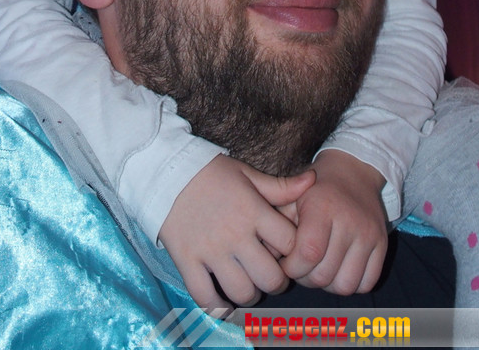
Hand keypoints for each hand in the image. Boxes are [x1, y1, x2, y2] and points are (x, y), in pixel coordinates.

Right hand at [158, 154, 314, 311]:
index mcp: (253, 211)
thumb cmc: (210, 172)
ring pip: (242, 292)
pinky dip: (217, 306)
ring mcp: (211, 251)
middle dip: (276, 282)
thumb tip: (312, 180)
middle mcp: (235, 235)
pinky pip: (206, 298)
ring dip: (249, 294)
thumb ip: (280, 185)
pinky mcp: (187, 261)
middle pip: (271, 278)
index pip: (290, 244)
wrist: (166, 172)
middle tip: (270, 275)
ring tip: (247, 284)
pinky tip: (223, 300)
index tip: (287, 251)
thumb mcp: (247, 173)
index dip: (295, 251)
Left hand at [280, 150, 387, 294]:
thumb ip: (278, 223)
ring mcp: (368, 234)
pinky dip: (351, 284)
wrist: (354, 170)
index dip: (292, 267)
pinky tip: (339, 270)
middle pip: (324, 275)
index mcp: (322, 207)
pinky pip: (367, 283)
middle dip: (306, 278)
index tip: (286, 263)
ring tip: (320, 270)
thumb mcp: (293, 195)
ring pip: (346, 285)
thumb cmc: (317, 188)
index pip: (308, 253)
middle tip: (301, 268)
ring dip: (328, 285)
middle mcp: (349, 221)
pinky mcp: (382, 244)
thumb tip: (267, 255)